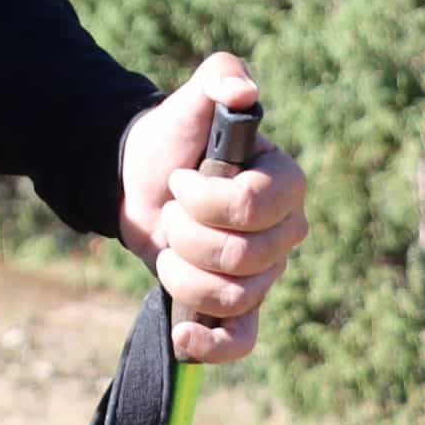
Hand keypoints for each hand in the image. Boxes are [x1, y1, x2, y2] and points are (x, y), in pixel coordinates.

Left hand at [115, 52, 308, 364]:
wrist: (139, 182)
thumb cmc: (171, 139)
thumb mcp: (188, 101)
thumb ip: (219, 79)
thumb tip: (242, 92)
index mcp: (285, 184)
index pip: (255, 207)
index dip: (206, 198)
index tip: (180, 179)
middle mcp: (285, 233)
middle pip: (242, 258)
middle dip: (186, 234)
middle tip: (170, 211)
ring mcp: (264, 273)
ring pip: (232, 296)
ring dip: (182, 272)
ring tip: (167, 245)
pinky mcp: (237, 306)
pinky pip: (242, 339)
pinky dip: (213, 345)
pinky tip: (185, 336)